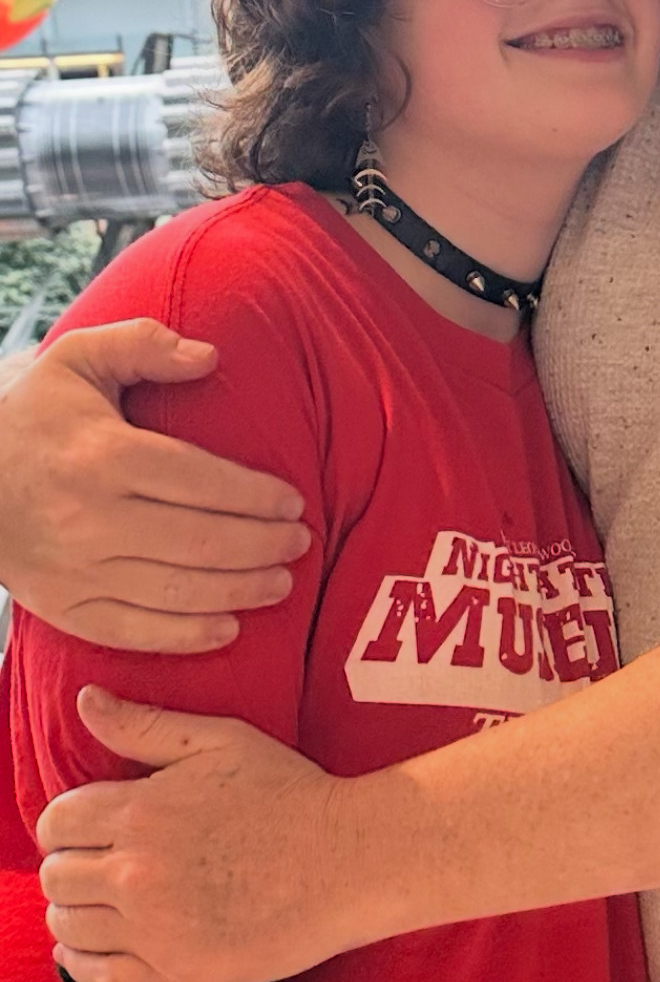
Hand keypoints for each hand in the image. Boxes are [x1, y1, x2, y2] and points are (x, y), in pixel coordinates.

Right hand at [0, 319, 310, 651]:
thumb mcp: (80, 358)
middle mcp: (89, 518)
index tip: (293, 501)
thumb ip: (145, 344)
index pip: (198, 480)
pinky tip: (227, 628)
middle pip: (196, 540)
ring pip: (173, 592)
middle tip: (301, 543)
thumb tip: (210, 357)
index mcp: (102, 455)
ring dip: (238, 591)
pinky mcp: (62, 606)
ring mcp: (74, 569)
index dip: (254, 496)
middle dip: (260, 546)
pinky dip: (184, 637)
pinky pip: (132, 632)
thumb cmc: (37, 414)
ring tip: (282, 582)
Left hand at [39, 688, 362, 981]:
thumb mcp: (220, 739)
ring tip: (106, 897)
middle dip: (70, 862)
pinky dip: (86, 960)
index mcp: (143, 812)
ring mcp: (154, 930)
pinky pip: (98, 977)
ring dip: (77, 909)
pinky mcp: (175, 975)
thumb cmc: (287, 791)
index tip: (87, 823)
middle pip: (57, 876)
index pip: (58, 822)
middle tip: (100, 859)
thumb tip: (86, 701)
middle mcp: (138, 874)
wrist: (345, 858)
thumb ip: (146, 725)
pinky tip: (102, 941)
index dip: (66, 820)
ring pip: (70, 926)